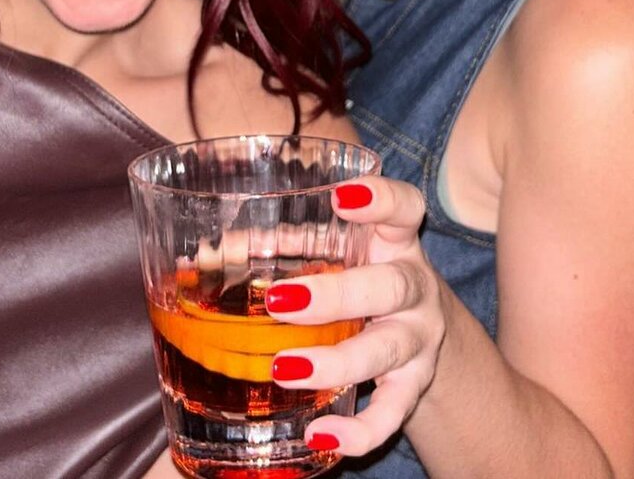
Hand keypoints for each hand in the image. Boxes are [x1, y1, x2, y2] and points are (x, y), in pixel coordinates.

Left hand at [265, 176, 444, 456]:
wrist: (418, 329)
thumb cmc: (360, 275)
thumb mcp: (340, 252)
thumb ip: (288, 244)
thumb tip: (215, 249)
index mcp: (396, 241)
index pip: (405, 209)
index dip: (381, 200)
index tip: (341, 198)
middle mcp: (415, 287)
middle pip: (390, 286)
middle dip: (336, 295)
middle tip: (280, 301)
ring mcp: (418, 339)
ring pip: (387, 350)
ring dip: (336, 361)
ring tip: (285, 367)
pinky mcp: (414, 387)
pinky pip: (393, 413)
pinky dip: (361, 431)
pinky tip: (320, 435)